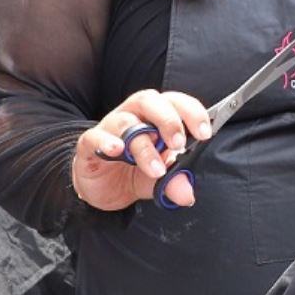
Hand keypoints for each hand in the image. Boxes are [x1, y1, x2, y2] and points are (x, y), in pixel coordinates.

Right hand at [73, 90, 212, 211]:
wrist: (102, 187)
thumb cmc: (134, 171)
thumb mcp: (159, 179)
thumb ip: (174, 182)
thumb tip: (186, 193)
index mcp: (155, 117)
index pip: (175, 102)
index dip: (192, 112)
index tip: (204, 133)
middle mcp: (133, 116)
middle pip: (149, 101)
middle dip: (168, 120)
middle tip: (179, 144)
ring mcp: (110, 127)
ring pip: (126, 123)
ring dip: (144, 145)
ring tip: (155, 169)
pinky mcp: (89, 144)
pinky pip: (95, 136)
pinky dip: (106, 141)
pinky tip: (116, 150)